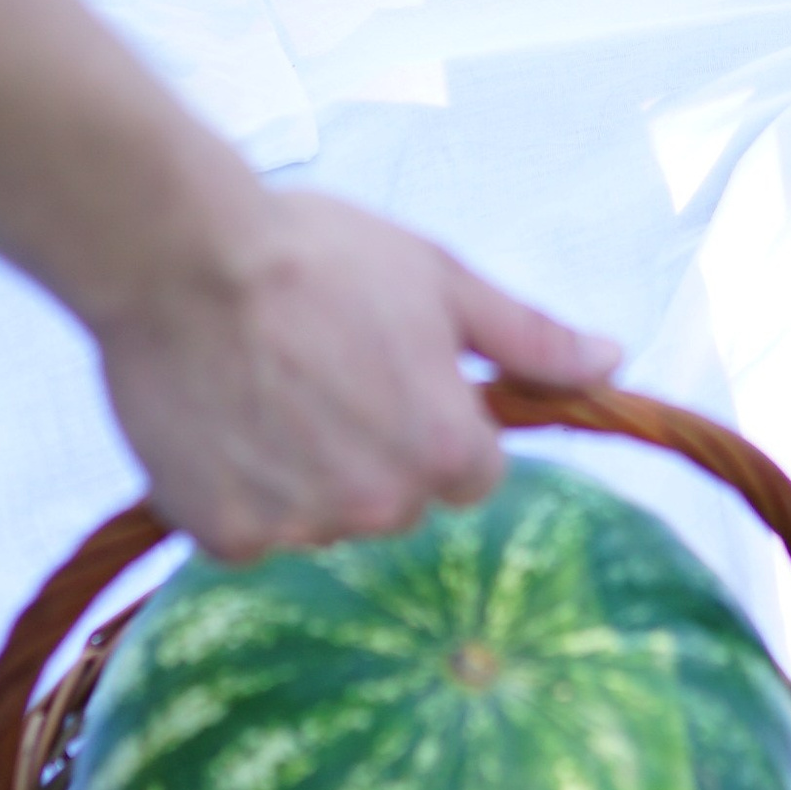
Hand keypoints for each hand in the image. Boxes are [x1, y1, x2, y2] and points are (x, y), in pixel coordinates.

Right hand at [94, 185, 620, 560]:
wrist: (177, 255)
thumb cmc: (316, 255)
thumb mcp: (441, 281)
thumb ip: (528, 339)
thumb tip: (613, 363)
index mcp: (445, 451)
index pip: (470, 475)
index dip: (435, 421)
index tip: (388, 374)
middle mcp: (380, 506)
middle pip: (395, 502)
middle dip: (370, 452)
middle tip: (318, 371)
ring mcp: (297, 527)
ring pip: (320, 519)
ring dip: (300, 475)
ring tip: (259, 388)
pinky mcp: (222, 534)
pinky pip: (247, 532)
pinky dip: (236, 491)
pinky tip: (218, 421)